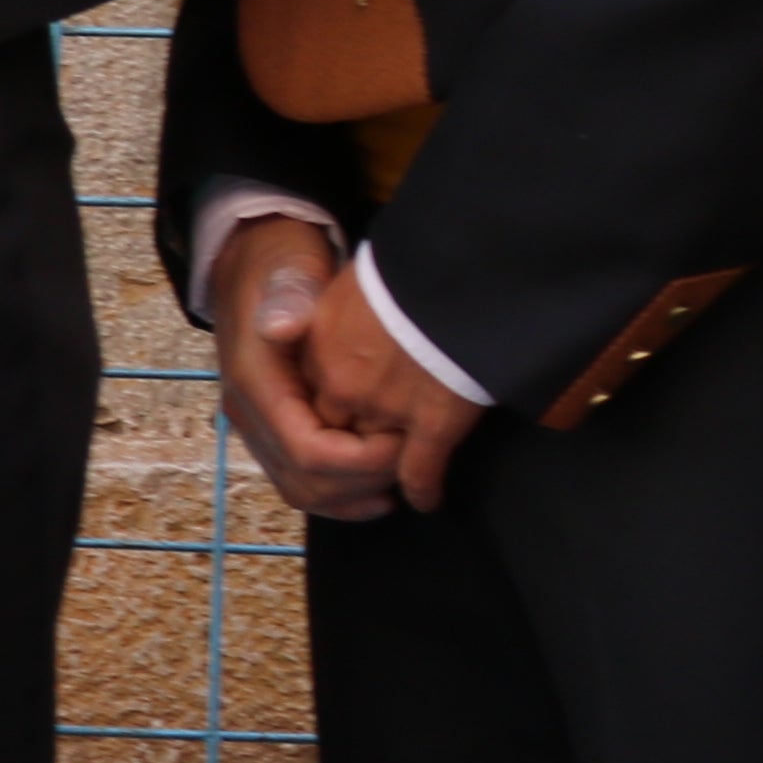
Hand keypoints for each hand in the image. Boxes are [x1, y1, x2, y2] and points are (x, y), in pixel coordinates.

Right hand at [208, 214, 400, 524]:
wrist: (255, 263)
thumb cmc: (282, 267)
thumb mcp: (288, 271)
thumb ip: (288, 299)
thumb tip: (281, 327)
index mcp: (254, 385)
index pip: (308, 453)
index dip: (362, 461)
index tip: (405, 443)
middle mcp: (247, 416)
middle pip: (306, 483)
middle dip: (364, 482)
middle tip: (412, 461)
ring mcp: (256, 427)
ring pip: (303, 491)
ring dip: (355, 495)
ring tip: (401, 479)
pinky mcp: (272, 431)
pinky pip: (301, 482)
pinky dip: (341, 496)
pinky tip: (378, 491)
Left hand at [301, 254, 492, 510]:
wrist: (459, 263)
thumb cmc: (404, 265)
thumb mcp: (345, 281)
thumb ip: (328, 313)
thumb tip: (313, 323)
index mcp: (316, 346)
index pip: (303, 402)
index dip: (323, 418)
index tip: (335, 424)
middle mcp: (340, 384)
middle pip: (333, 438)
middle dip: (349, 451)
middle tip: (368, 455)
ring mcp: (384, 406)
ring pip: (373, 459)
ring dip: (383, 469)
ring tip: (395, 474)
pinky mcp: (432, 420)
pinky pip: (419, 470)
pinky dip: (423, 488)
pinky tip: (427, 499)